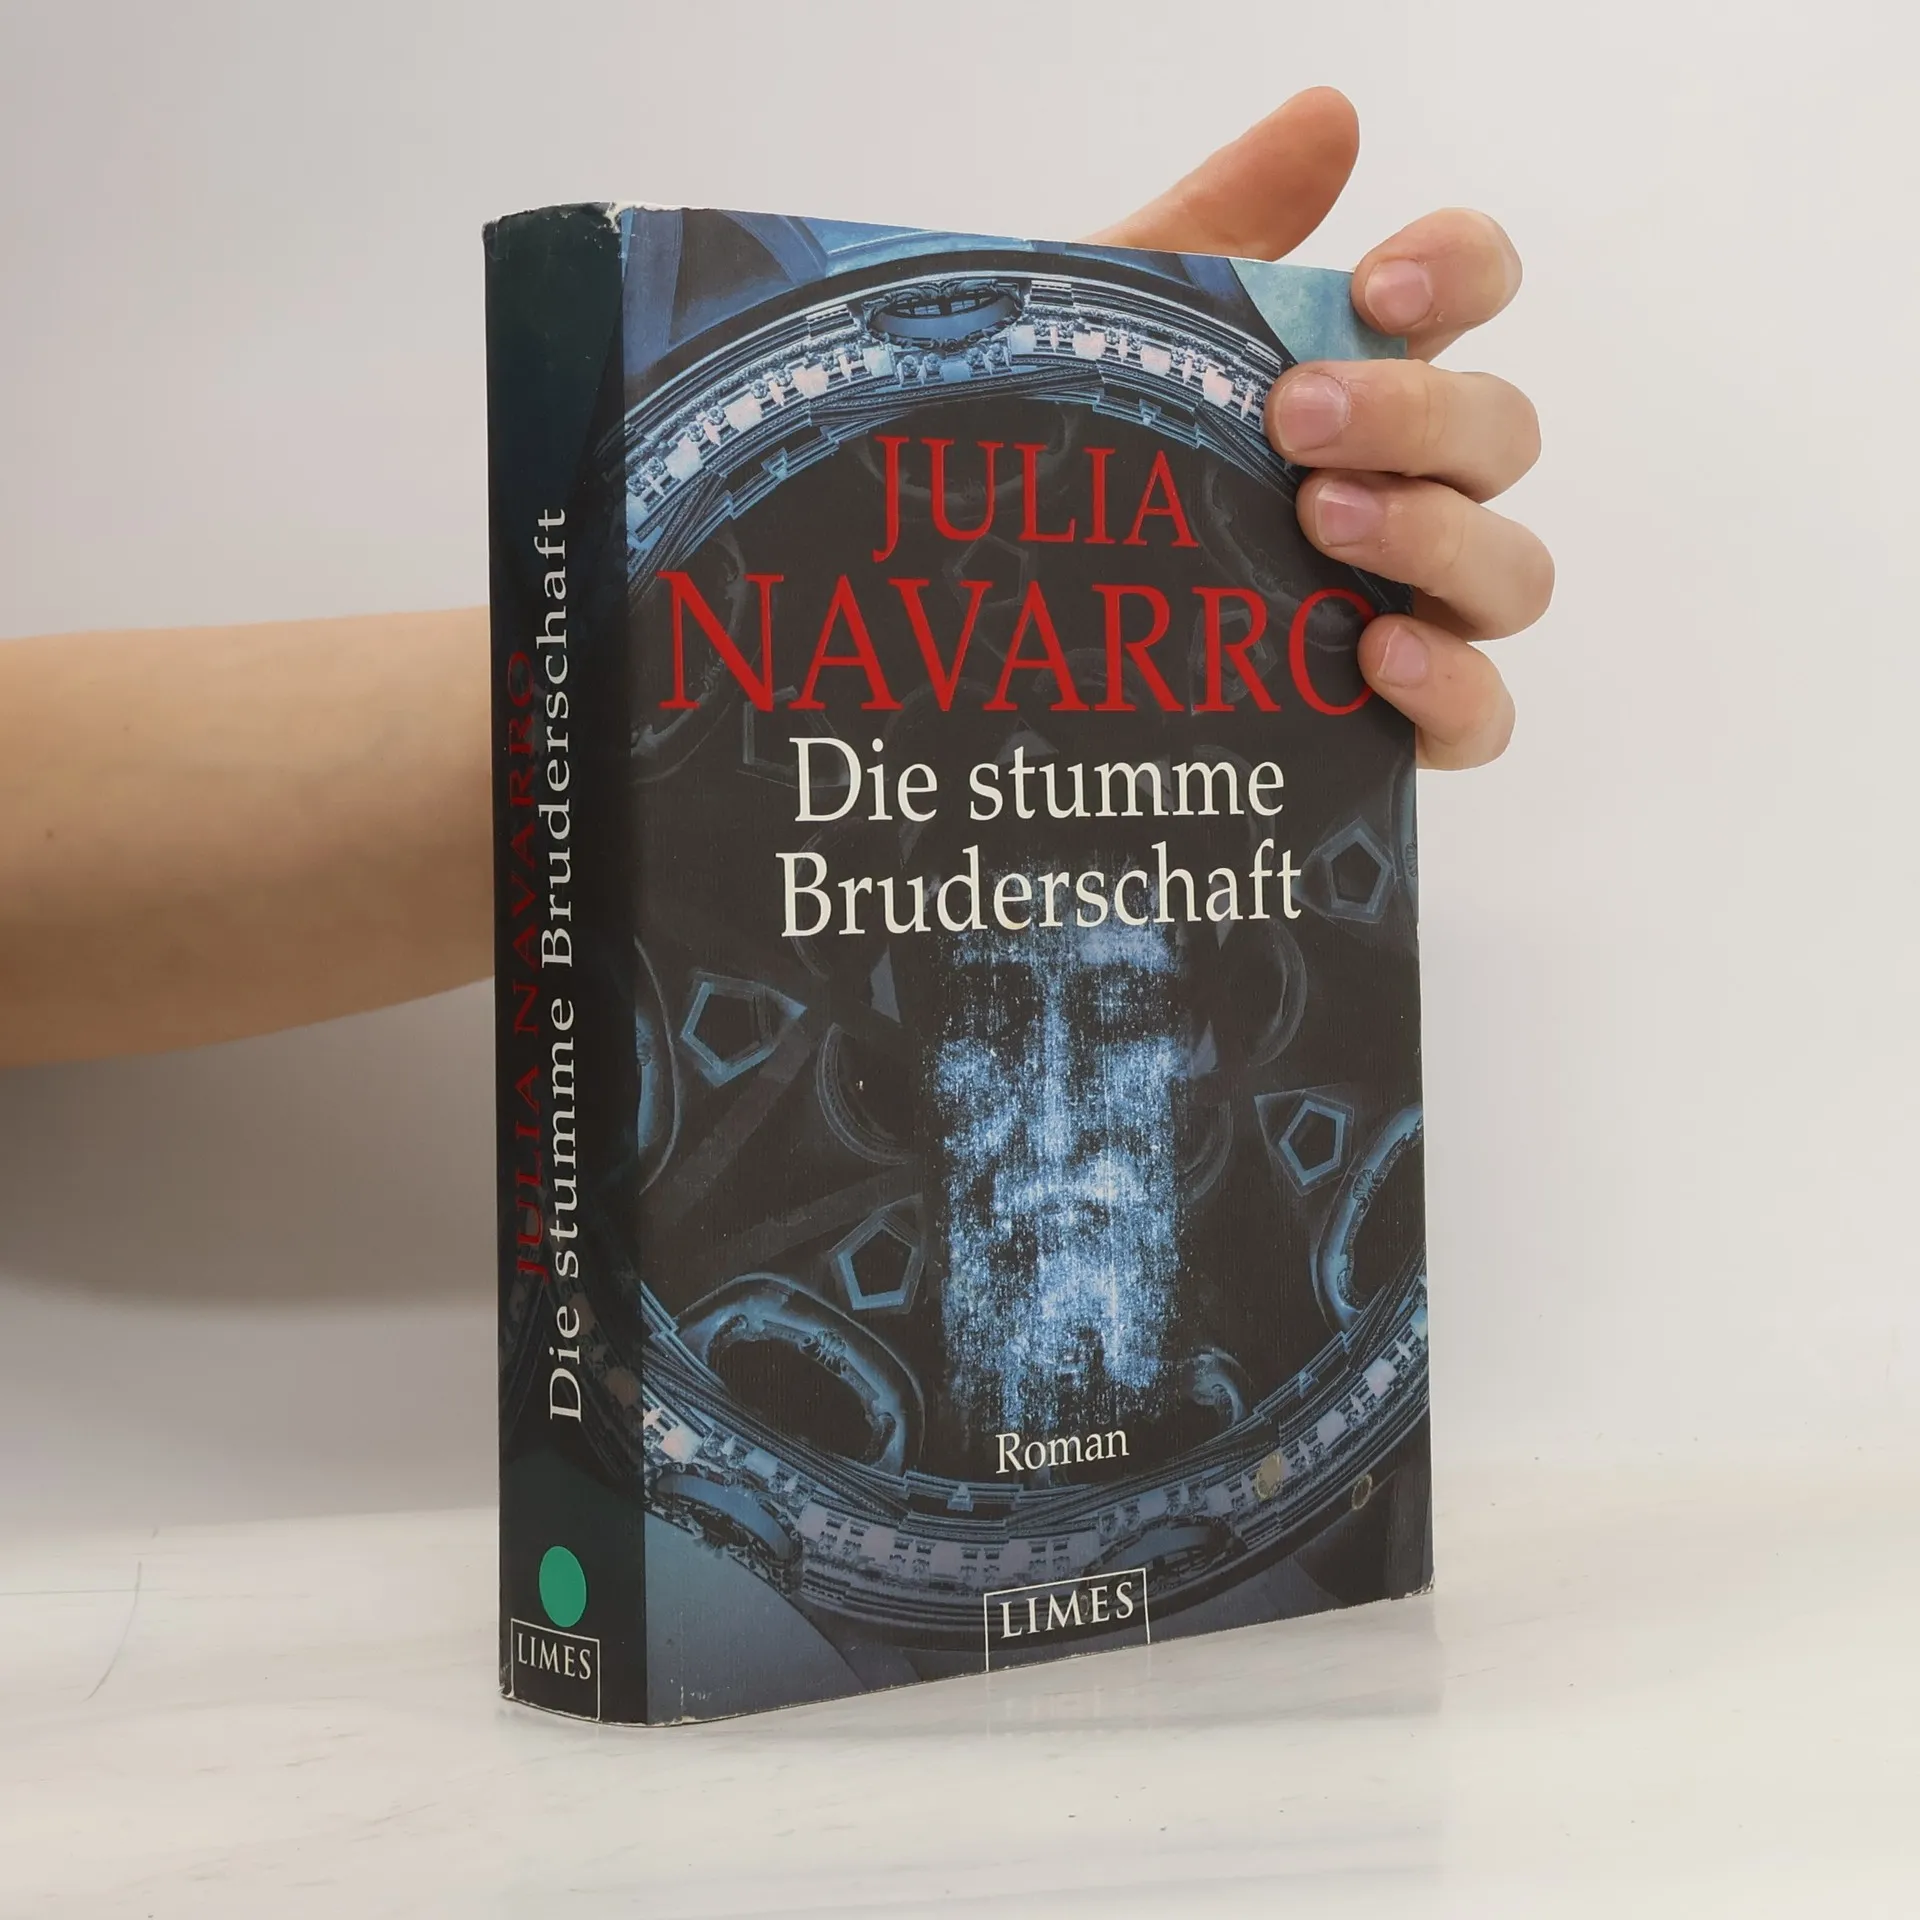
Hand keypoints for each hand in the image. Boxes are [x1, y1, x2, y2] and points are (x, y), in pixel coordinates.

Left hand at [1090, 88, 1547, 769]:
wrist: (983, 619)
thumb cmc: (1066, 462)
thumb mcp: (1115, 341)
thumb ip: (1219, 227)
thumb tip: (1331, 117)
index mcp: (1357, 378)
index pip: (1474, 292)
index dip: (1461, 270)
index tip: (1376, 286)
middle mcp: (1407, 487)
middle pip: (1501, 434)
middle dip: (1418, 412)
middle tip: (1296, 421)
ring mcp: (1409, 605)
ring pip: (1515, 572)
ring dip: (1439, 537)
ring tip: (1319, 524)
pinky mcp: (1388, 722)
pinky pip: (1484, 717)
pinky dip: (1454, 686)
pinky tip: (1373, 657)